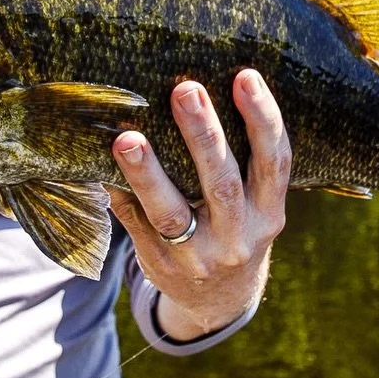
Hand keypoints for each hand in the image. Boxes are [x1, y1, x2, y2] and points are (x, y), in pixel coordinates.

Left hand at [107, 68, 290, 340]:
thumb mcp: (256, 205)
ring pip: (172, 213)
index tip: (246, 76)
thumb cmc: (236, 228)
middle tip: (185, 90)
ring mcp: (199, 256)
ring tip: (127, 138)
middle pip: (222, 183)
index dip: (263, 118)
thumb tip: (203, 91)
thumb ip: (244, 163)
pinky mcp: (162, 265)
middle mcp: (239, 236)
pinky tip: (104, 167)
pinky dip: (121, 195)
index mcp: (269, 213)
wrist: (220, 301)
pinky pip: (136, 227)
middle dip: (203, 135)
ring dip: (148, 174)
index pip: (274, 162)